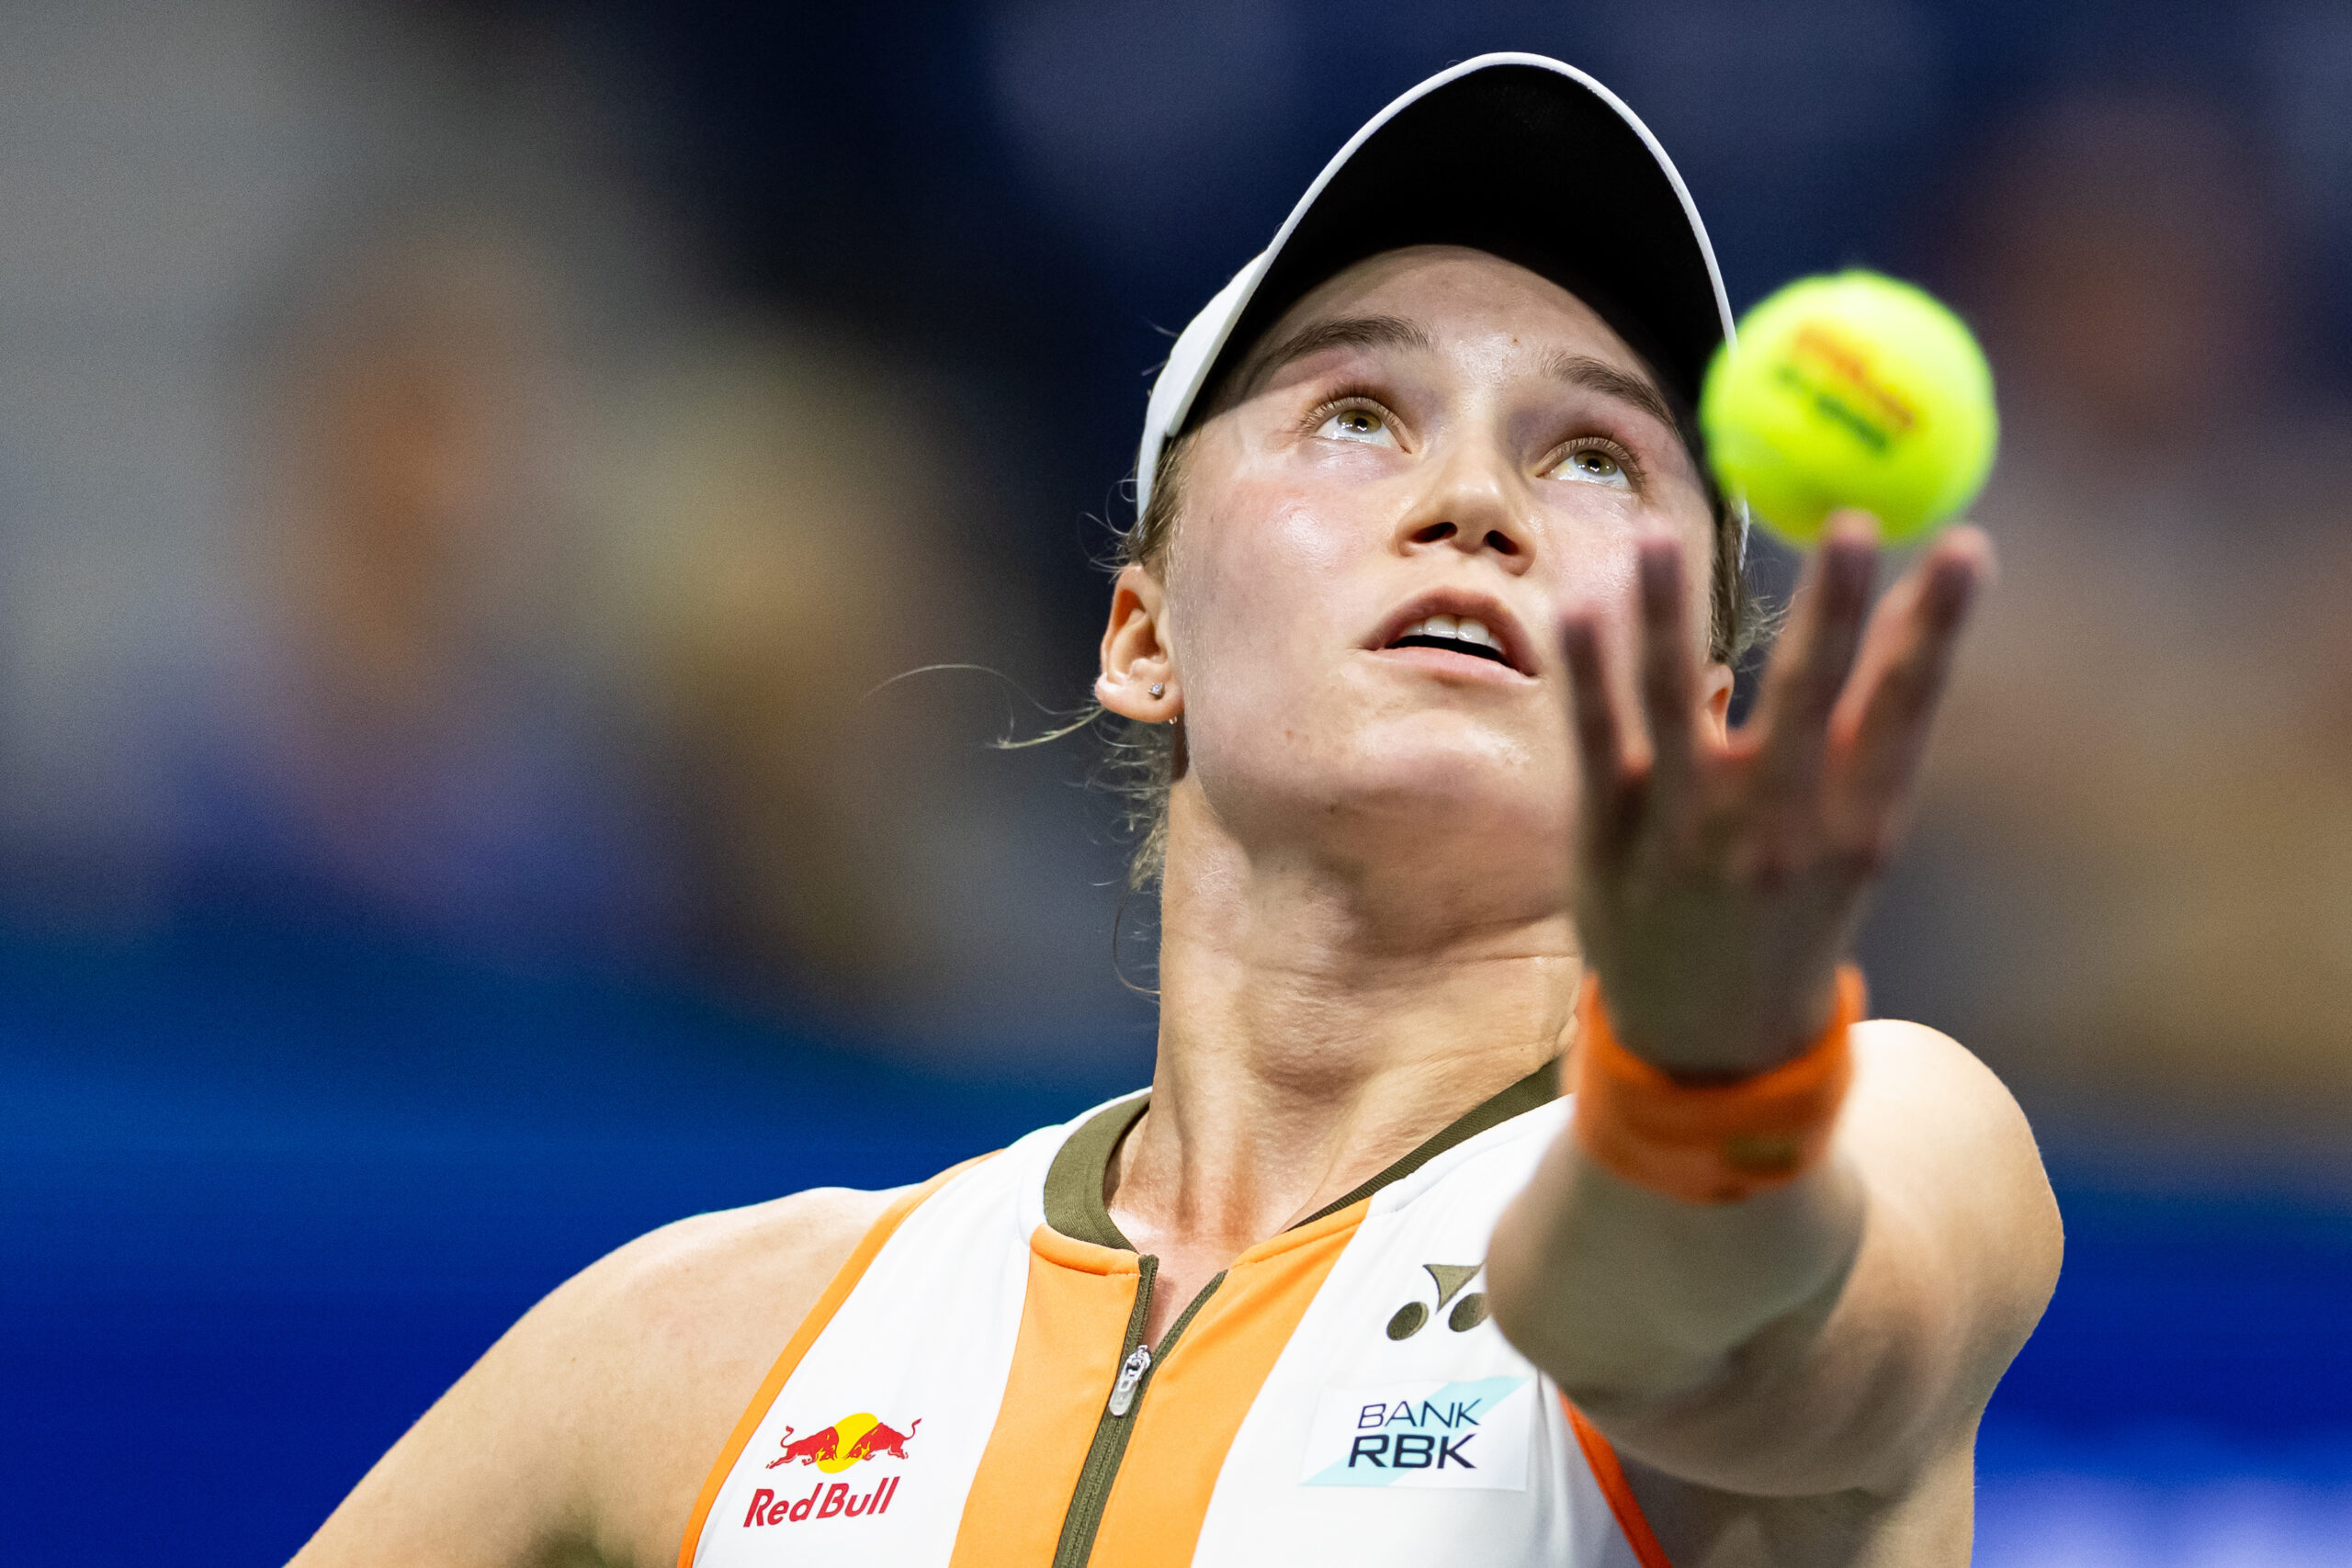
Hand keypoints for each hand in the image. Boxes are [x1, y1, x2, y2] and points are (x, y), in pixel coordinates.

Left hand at [1562, 511, 1991, 1076]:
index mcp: (1854, 827)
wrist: (1709, 1043)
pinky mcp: (1608, 834)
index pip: (1907, 709)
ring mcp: (1686, 830)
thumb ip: (1864, 734)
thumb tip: (1895, 608)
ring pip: (1675, 701)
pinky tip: (1580, 606)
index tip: (1966, 545)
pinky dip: (1589, 672)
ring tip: (1658, 534)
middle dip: (1832, 610)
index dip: (1939, 627)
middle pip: (1806, 696)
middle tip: (1851, 521)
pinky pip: (1597, 738)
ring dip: (1666, 613)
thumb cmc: (1789, 913)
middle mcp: (1776, 826)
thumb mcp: (1851, 841)